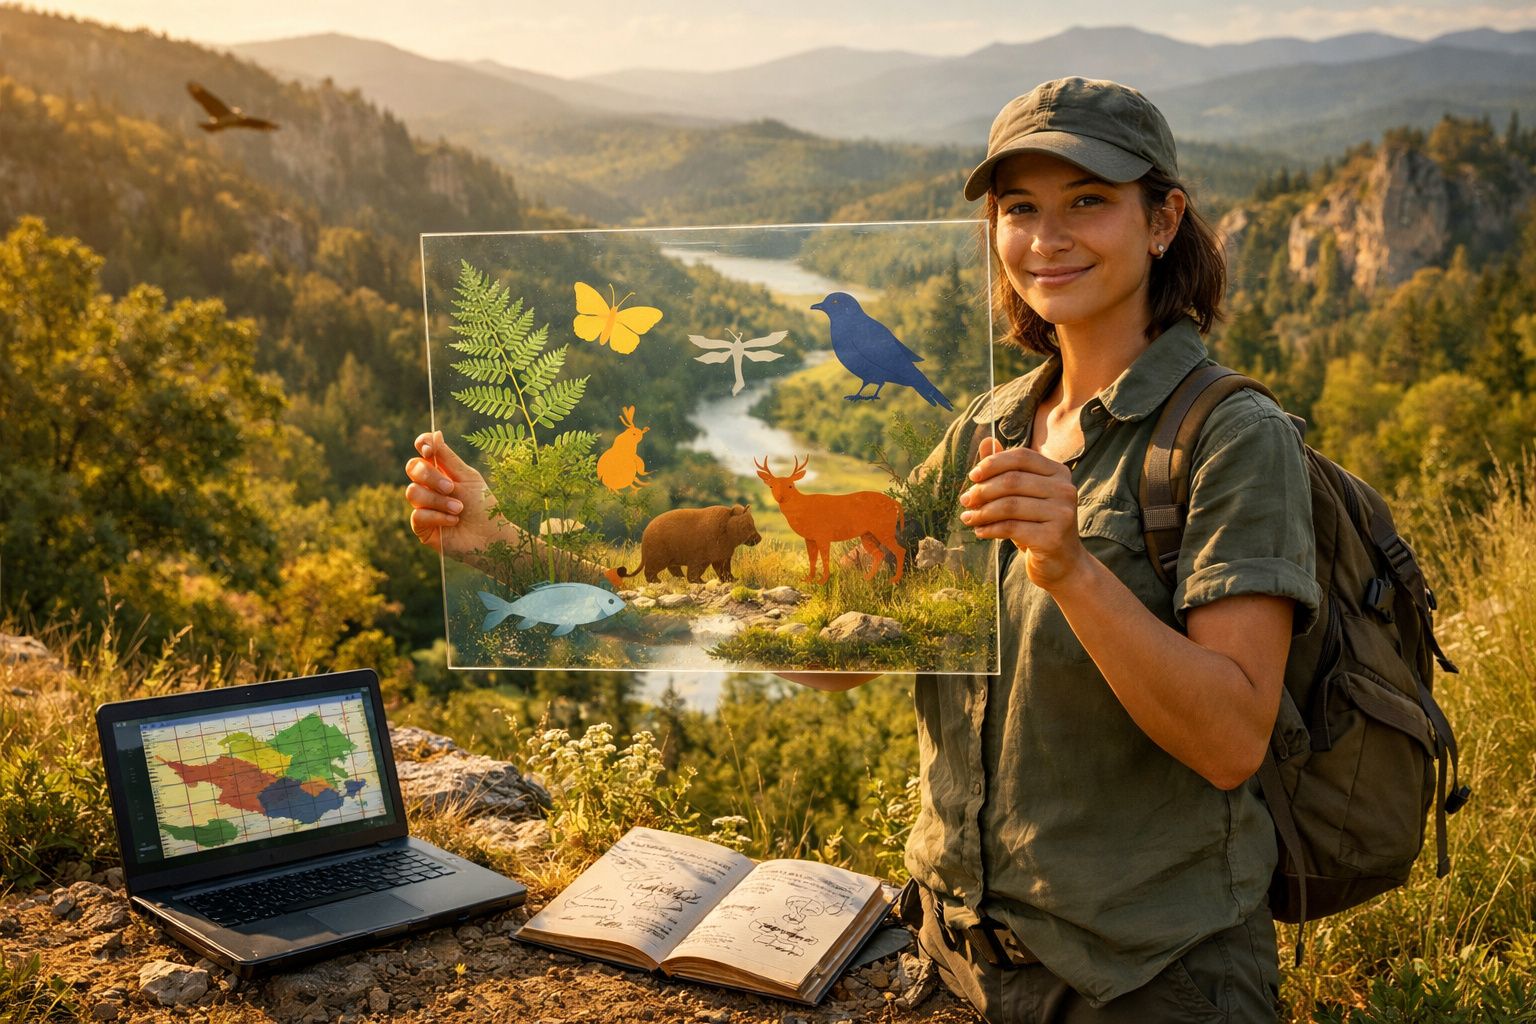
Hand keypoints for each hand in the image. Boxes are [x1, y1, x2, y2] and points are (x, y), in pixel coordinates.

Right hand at [404, 432, 497, 558]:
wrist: (491, 536)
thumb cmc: (482, 505)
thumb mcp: (467, 477)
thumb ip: (448, 457)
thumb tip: (435, 433)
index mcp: (440, 471)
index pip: (421, 451)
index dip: (422, 445)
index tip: (428, 450)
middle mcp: (428, 486)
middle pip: (412, 468)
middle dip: (431, 476)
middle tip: (452, 488)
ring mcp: (423, 506)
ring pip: (413, 492)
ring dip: (438, 500)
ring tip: (459, 509)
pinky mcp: (422, 527)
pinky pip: (417, 515)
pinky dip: (438, 517)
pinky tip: (454, 521)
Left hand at [958, 436, 1086, 588]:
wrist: (1062, 563)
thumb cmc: (1038, 524)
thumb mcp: (1023, 495)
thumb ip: (1007, 469)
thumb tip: (987, 441)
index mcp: (1059, 472)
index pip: (1021, 456)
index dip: (993, 463)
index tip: (972, 476)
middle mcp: (1065, 489)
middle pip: (1012, 480)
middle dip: (982, 490)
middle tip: (965, 501)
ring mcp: (1062, 513)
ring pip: (1009, 505)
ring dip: (982, 512)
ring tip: (968, 518)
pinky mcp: (1053, 537)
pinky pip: (1011, 527)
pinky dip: (990, 529)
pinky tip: (980, 531)